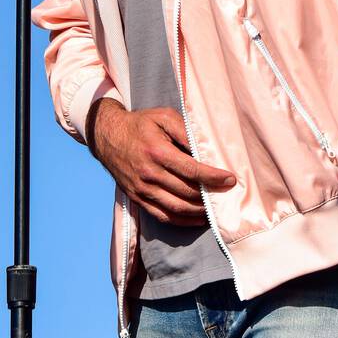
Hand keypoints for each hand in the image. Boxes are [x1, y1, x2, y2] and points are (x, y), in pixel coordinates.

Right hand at [89, 99, 236, 225]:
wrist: (108, 135)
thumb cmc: (141, 124)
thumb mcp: (164, 117)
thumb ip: (186, 130)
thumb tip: (205, 149)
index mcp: (157, 152)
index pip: (191, 170)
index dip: (213, 177)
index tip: (230, 179)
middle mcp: (149, 174)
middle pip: (187, 192)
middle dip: (210, 195)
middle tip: (227, 193)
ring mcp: (142, 189)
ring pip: (177, 208)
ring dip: (200, 211)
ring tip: (216, 207)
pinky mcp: (138, 198)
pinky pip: (163, 216)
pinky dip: (183, 221)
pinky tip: (198, 217)